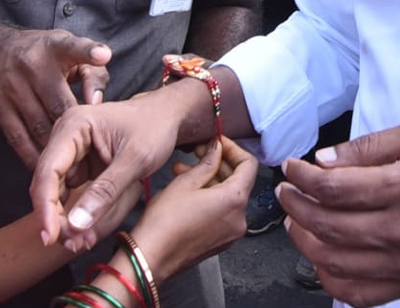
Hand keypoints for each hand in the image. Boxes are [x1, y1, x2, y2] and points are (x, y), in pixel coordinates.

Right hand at [0, 28, 111, 168]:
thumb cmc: (48, 56)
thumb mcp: (72, 52)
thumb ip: (93, 75)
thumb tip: (95, 104)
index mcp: (56, 47)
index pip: (73, 47)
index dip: (89, 52)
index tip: (103, 55)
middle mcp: (32, 65)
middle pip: (59, 105)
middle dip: (77, 133)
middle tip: (95, 160)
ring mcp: (12, 86)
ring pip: (39, 127)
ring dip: (57, 150)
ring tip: (75, 172)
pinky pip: (18, 138)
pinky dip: (33, 156)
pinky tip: (47, 168)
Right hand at [30, 91, 185, 249]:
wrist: (167, 117)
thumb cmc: (154, 128)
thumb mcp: (135, 159)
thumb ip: (106, 191)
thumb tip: (76, 225)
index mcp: (75, 125)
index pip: (49, 169)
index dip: (46, 206)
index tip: (50, 236)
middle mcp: (65, 136)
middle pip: (47, 184)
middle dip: (55, 217)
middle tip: (74, 244)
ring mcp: (70, 151)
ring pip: (55, 193)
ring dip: (64, 220)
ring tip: (82, 242)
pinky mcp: (78, 165)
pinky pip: (69, 194)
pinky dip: (75, 215)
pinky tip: (86, 233)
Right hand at [130, 137, 256, 282]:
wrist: (150, 257)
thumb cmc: (164, 221)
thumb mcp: (185, 183)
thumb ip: (207, 162)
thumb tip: (217, 148)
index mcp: (234, 200)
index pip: (249, 165)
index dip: (233, 149)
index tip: (217, 142)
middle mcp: (239, 218)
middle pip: (239, 180)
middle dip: (219, 163)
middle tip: (199, 152)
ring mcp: (231, 233)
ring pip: (228, 196)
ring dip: (210, 179)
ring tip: (184, 170)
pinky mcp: (220, 241)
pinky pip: (222, 212)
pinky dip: (210, 197)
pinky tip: (187, 190)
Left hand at [277, 120, 399, 307]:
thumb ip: (369, 146)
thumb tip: (324, 160)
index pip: (334, 187)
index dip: (302, 177)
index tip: (291, 168)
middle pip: (327, 225)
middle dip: (294, 206)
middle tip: (286, 192)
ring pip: (334, 261)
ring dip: (303, 240)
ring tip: (296, 221)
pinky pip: (357, 293)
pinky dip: (329, 278)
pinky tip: (320, 258)